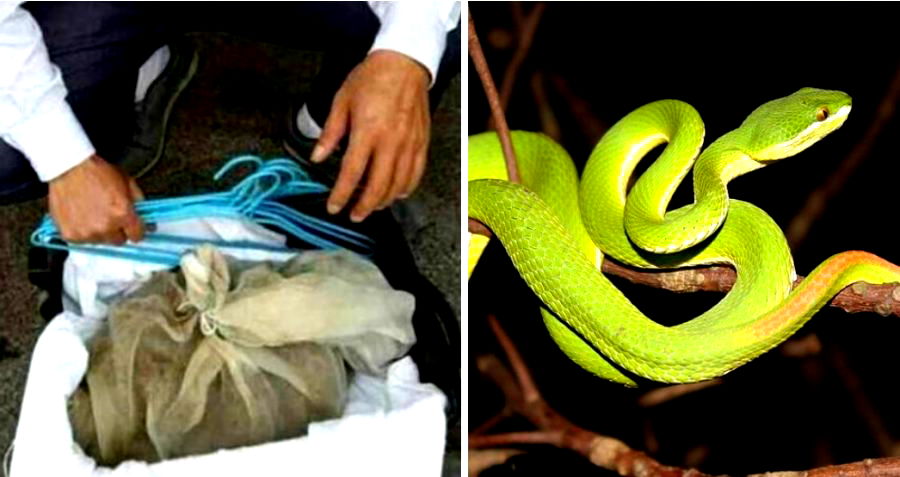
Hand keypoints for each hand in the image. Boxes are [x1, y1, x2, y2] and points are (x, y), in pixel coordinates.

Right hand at [48, 154, 144, 243]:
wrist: (69, 168)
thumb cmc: (96, 172)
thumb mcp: (128, 183)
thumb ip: (140, 204)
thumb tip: (148, 219)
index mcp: (123, 214)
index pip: (138, 236)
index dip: (136, 230)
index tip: (133, 227)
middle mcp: (106, 226)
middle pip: (119, 240)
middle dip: (117, 230)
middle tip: (110, 215)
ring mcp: (87, 233)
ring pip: (101, 241)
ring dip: (100, 231)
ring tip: (94, 213)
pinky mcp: (70, 235)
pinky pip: (83, 241)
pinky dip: (83, 231)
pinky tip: (82, 216)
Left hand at [312, 49, 430, 222]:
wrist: (404, 63)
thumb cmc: (372, 78)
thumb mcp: (341, 101)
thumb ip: (330, 133)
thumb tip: (317, 157)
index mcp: (367, 131)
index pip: (352, 173)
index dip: (341, 195)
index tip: (334, 207)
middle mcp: (390, 142)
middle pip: (377, 186)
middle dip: (363, 206)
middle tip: (353, 215)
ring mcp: (409, 144)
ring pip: (398, 185)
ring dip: (384, 201)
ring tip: (372, 207)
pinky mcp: (422, 143)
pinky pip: (416, 174)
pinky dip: (406, 188)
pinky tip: (397, 194)